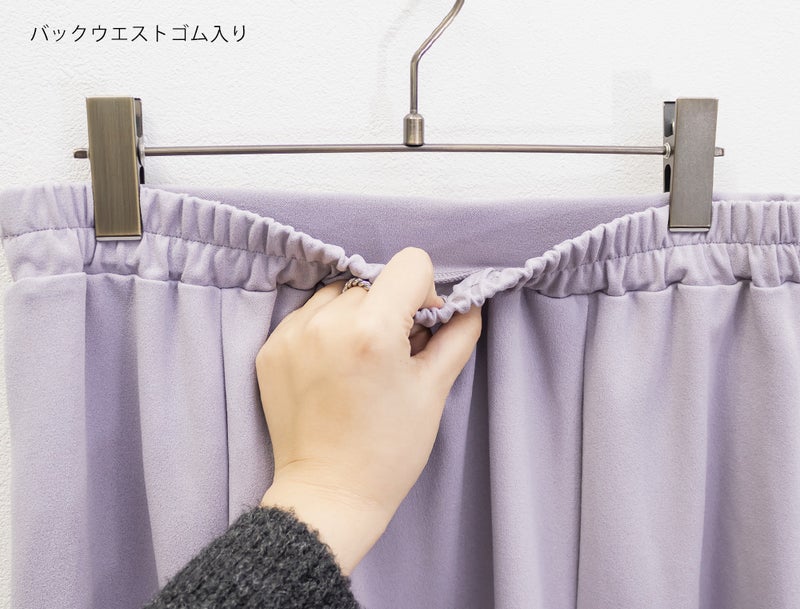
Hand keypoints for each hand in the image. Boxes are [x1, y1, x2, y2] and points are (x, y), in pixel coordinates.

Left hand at [257, 247, 481, 574]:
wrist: (329, 493)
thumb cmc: (388, 450)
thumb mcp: (434, 391)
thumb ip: (457, 336)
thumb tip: (467, 306)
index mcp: (373, 331)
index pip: (410, 264)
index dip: (425, 292)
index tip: (420, 327)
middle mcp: (327, 323)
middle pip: (374, 282)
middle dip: (389, 310)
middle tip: (391, 355)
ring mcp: (292, 335)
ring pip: (337, 294)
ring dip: (354, 315)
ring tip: (358, 361)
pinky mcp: (270, 349)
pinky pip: (307, 315)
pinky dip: (325, 330)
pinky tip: (332, 369)